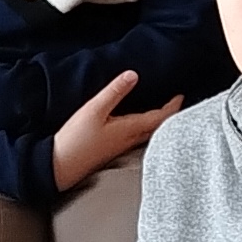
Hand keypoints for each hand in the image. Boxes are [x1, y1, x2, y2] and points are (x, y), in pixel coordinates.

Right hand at [52, 69, 181, 191]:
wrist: (60, 167)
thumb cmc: (76, 139)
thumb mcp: (94, 110)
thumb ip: (114, 92)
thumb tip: (133, 74)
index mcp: (131, 129)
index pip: (161, 117)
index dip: (173, 106)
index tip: (181, 94)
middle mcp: (132, 140)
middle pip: (159, 127)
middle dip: (170, 114)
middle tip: (177, 101)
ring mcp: (124, 146)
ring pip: (150, 133)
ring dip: (159, 121)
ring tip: (163, 110)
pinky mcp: (114, 149)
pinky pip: (139, 137)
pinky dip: (146, 127)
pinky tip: (140, 123)